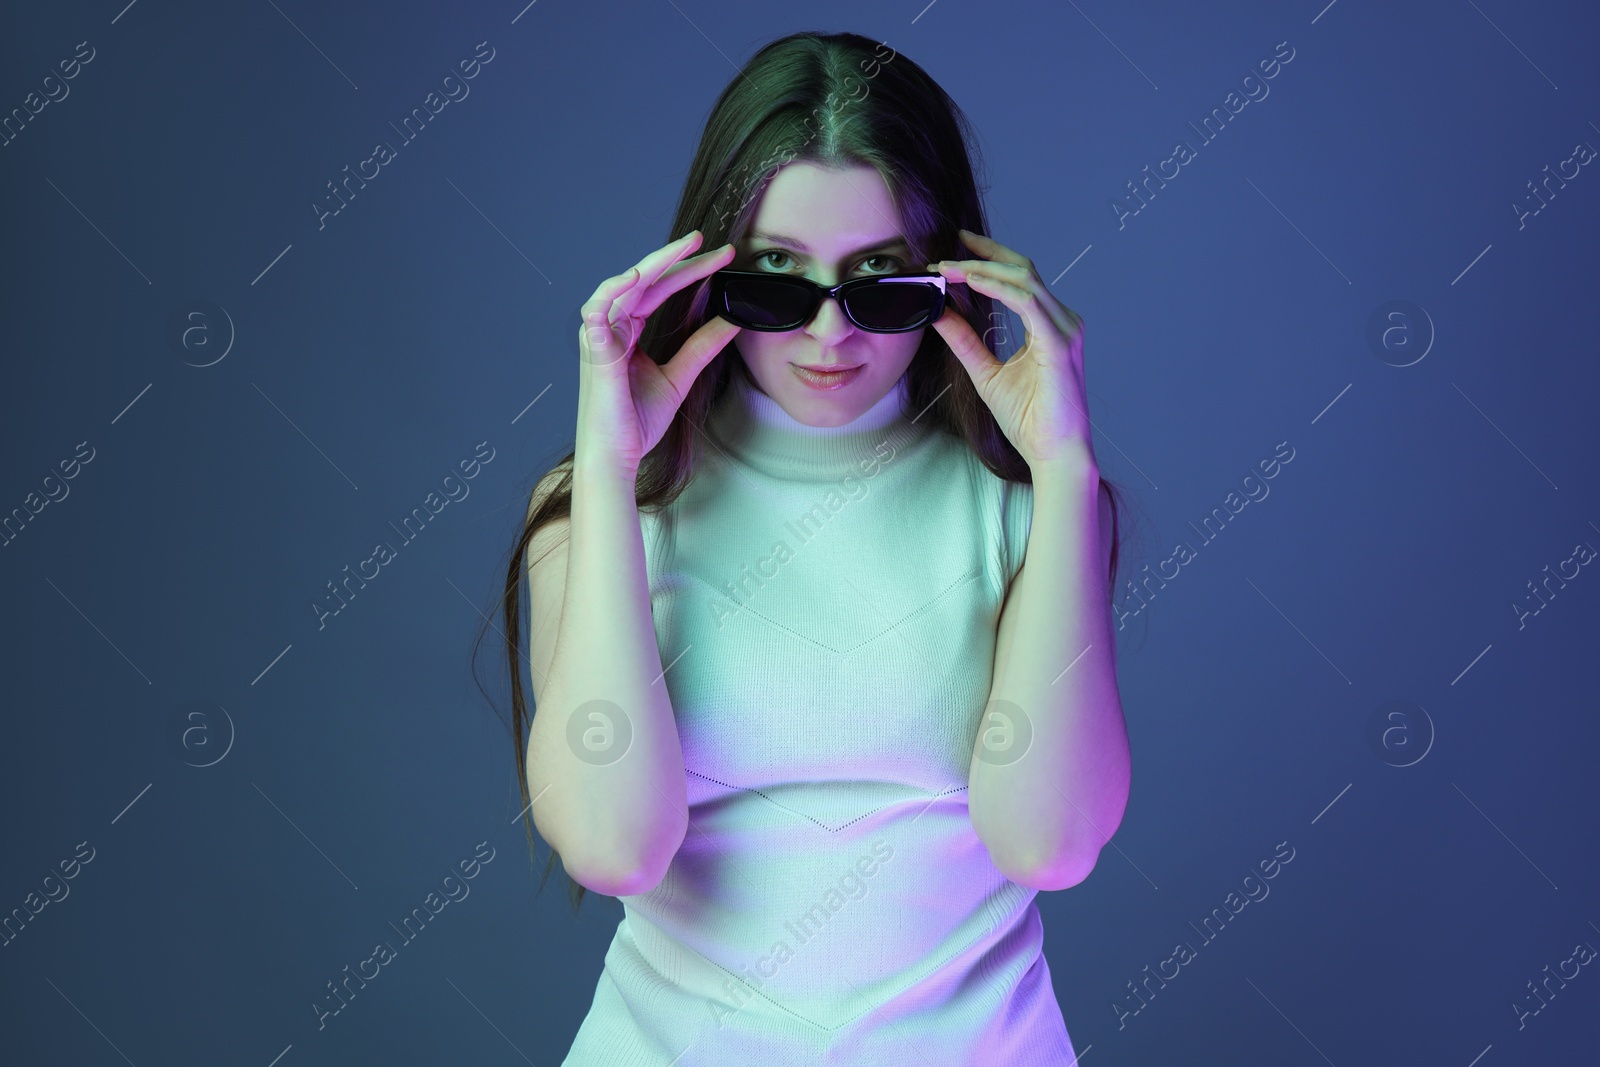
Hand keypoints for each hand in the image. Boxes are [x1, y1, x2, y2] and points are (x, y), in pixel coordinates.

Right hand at [575, 230, 740, 474]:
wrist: (618, 455)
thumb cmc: (637, 421)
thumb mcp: (680, 376)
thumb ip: (702, 347)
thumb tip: (732, 321)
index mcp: (628, 331)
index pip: (661, 289)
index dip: (691, 271)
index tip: (723, 259)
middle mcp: (612, 327)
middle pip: (647, 281)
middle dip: (679, 258)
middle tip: (711, 242)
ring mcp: (600, 335)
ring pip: (625, 285)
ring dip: (654, 264)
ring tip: (686, 249)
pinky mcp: (593, 349)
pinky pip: (596, 309)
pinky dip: (613, 290)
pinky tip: (636, 278)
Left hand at [926, 228, 1093, 470]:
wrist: (1052, 452)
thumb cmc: (1028, 420)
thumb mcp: (985, 372)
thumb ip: (965, 340)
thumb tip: (939, 311)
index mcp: (1048, 324)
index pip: (1019, 276)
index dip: (987, 257)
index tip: (954, 250)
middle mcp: (1061, 320)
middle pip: (1022, 268)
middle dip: (981, 255)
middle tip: (944, 255)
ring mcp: (1064, 328)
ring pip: (1023, 278)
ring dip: (982, 269)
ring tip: (948, 269)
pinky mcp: (1059, 342)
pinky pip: (1026, 302)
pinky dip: (997, 288)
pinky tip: (971, 283)